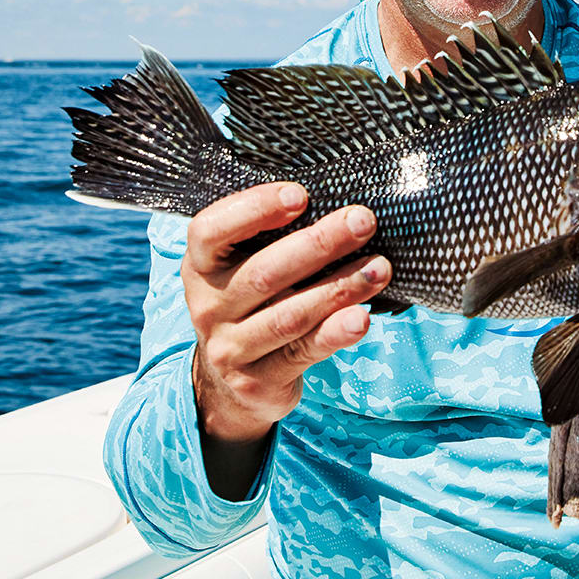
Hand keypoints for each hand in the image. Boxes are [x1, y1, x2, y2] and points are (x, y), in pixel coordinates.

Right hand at [184, 181, 389, 447]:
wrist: (230, 383)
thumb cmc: (251, 302)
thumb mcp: (241, 266)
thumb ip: (270, 237)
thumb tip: (337, 204)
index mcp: (199, 265)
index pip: (210, 231)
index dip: (254, 209)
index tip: (301, 195)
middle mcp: (207, 306)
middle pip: (264, 272)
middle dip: (320, 243)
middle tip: (363, 221)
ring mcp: (229, 348)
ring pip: (290, 314)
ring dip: (340, 287)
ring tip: (379, 268)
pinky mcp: (256, 381)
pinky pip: (303, 351)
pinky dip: (335, 333)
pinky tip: (362, 317)